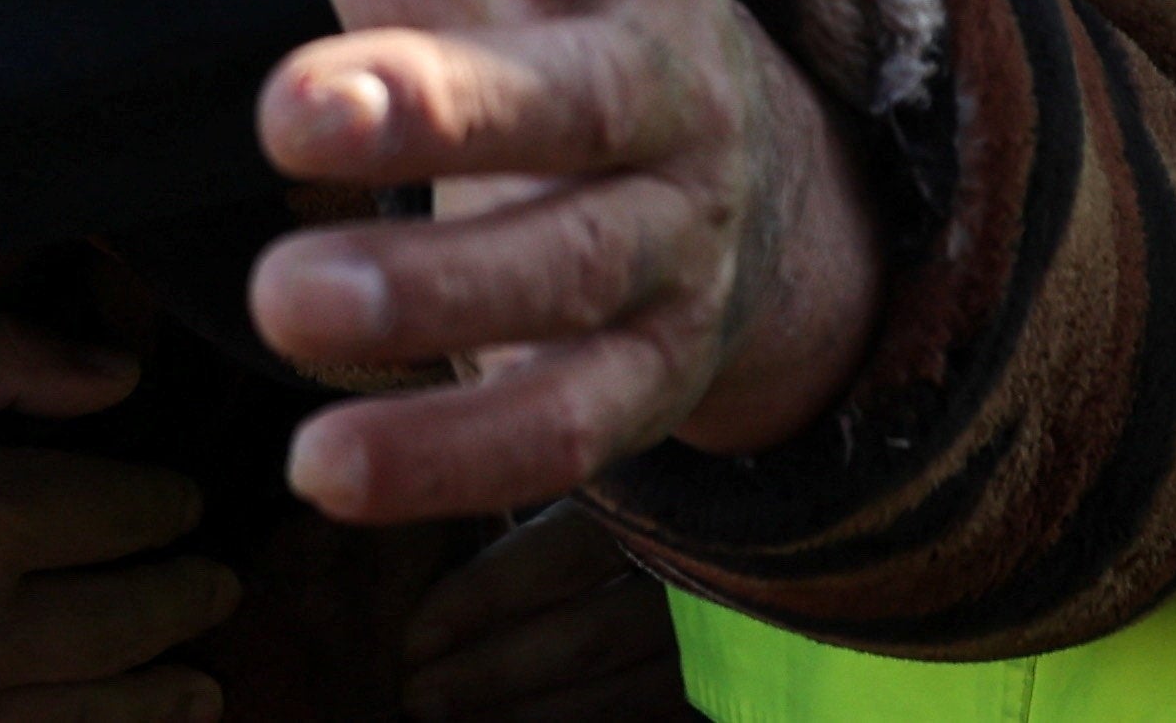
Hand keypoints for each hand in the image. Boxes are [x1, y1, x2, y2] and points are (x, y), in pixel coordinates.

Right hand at [0, 291, 238, 720]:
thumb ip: (5, 349)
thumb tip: (122, 376)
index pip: (130, 510)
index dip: (166, 503)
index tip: (177, 500)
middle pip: (133, 621)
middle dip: (185, 596)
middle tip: (212, 585)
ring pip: (102, 715)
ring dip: (165, 695)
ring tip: (196, 683)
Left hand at [79, 0, 877, 521]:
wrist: (685, 131)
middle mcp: (661, 75)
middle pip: (572, 95)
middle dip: (440, 107)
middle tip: (285, 112)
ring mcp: (667, 228)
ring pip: (570, 271)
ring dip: (433, 292)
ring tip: (281, 304)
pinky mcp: (646, 366)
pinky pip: (567, 425)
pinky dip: (456, 458)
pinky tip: (324, 471)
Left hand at [399, 505, 689, 721]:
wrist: (766, 510)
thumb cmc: (625, 488)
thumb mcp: (585, 476)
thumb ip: (520, 490)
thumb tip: (410, 505)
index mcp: (649, 498)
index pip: (555, 558)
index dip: (478, 599)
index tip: (412, 637)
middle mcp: (693, 569)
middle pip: (583, 638)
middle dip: (491, 674)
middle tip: (417, 696)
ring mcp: (717, 634)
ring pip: (615, 692)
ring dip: (526, 713)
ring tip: (449, 720)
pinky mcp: (718, 674)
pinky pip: (642, 714)